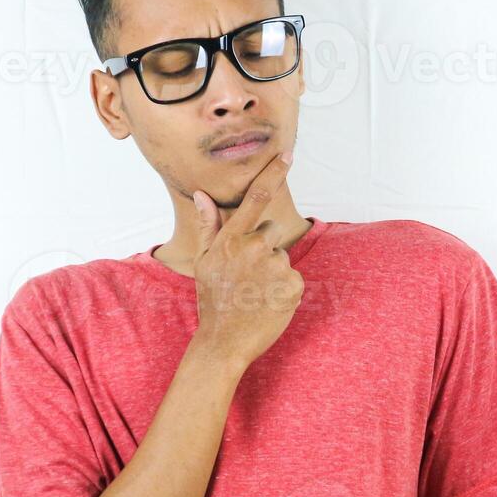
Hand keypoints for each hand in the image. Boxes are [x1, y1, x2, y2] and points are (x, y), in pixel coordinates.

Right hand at [190, 151, 303, 370]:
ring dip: (273, 271)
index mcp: (231, 240)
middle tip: (247, 276)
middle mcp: (254, 249)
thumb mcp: (205, 261)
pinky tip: (268, 302)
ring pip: (282, 257)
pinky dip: (284, 288)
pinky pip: (293, 277)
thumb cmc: (212, 299)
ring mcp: (275, 267)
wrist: (224, 342)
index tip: (287, 155)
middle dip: (264, 248)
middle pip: (272, 231)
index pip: (256, 198)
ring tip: (255, 293)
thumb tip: (202, 194)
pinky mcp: (293, 285)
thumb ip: (208, 226)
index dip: (273, 173)